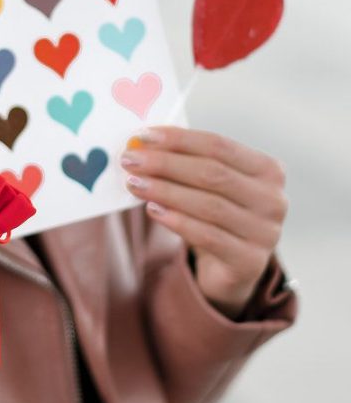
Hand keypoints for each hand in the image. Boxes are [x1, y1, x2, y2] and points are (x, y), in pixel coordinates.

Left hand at [120, 126, 288, 319]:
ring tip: (134, 183)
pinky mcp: (249, 261)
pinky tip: (152, 209)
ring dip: (165, 190)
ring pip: (208, 205)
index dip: (178, 139)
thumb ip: (184, 163)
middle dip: (166, 163)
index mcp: (268, 170)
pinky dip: (176, 220)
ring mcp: (265, 233)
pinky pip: (207, 236)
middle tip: (130, 159)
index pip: (218, 146)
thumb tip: (142, 144)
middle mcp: (273, 200)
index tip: (142, 136)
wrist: (230, 266)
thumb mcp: (206, 185)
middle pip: (212, 173)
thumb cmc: (214, 213)